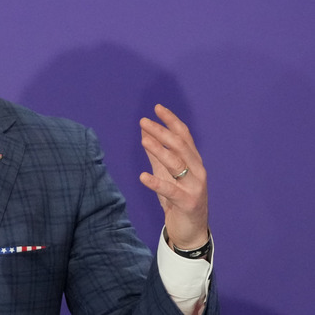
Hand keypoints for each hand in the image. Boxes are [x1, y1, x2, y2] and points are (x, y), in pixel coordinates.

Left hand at [139, 105, 208, 249]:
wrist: (190, 231)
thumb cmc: (178, 200)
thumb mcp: (166, 174)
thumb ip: (157, 155)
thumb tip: (145, 134)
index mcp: (193, 162)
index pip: (184, 136)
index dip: (171, 121)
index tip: (157, 108)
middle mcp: (197, 171)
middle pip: (180, 146)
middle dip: (162, 132)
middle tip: (144, 121)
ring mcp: (195, 186)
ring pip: (177, 164)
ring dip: (159, 150)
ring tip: (144, 139)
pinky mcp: (188, 202)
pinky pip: (171, 190)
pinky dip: (156, 182)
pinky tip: (143, 176)